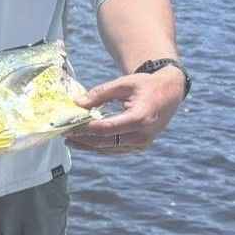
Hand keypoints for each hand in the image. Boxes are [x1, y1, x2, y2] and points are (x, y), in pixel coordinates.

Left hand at [67, 67, 185, 154]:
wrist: (170, 93)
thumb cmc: (146, 85)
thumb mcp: (123, 84)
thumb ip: (99, 94)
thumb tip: (77, 103)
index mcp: (139, 119)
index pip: (105, 128)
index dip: (84, 129)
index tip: (68, 126)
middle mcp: (142, 136)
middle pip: (105, 142)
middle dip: (83, 139)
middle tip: (64, 135)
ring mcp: (142, 144)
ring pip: (109, 149)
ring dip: (88, 146)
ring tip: (70, 141)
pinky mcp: (140, 147)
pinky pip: (116, 150)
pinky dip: (100, 147)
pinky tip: (85, 143)